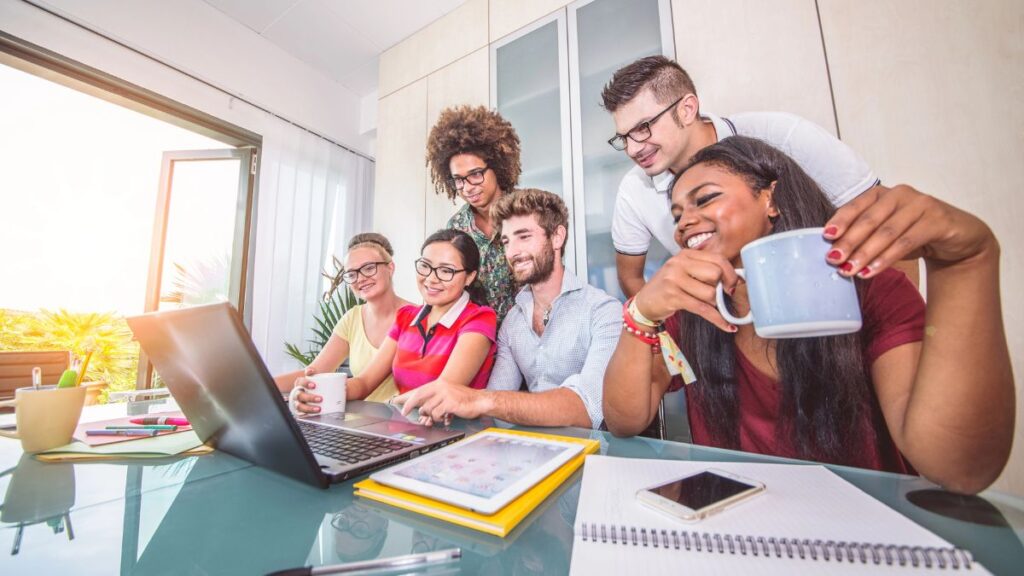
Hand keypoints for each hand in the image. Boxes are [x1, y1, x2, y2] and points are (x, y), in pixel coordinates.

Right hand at [292, 368, 322, 414]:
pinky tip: (313, 415)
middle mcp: (297, 392)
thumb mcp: (314, 375)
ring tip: (319, 409)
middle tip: (320, 398)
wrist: (315, 388)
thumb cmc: (315, 382)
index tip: (314, 385)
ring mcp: (298, 402)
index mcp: (299, 383)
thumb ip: (311, 371)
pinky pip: (301, 414)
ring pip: (299, 406)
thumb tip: (310, 370)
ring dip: (309, 408)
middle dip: (309, 398)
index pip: (300, 382)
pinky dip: (306, 415)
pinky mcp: (300, 410)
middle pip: (300, 395)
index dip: (306, 383)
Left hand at [394, 380, 487, 425]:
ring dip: (431, 416)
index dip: (407, 396)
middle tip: (403, 412)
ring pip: (427, 408)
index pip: (419, 390)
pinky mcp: (449, 403)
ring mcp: (445, 394)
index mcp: (439, 384)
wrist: (480, 401)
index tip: (395, 401)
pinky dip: (439, 418)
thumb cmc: (464, 400)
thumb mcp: (448, 396)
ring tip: (439, 417)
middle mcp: (440, 387)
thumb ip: (435, 401)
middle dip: (409, 405)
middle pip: (418, 396)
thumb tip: (422, 412)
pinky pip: (436, 414)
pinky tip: (446, 418)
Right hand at [633, 249, 740, 332]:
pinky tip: (726, 326)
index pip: (717, 259)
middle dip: (721, 288)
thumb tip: (737, 280)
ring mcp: (674, 280)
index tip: (733, 285)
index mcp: (685, 255)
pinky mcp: (673, 297)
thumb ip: (705, 271)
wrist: (644, 303)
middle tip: (720, 296)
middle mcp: (678, 264)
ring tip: (707, 306)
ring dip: (714, 304)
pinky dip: (718, 319)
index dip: (730, 274)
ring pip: (710, 293)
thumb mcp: (684, 272)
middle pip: (716, 274)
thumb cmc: (668, 288)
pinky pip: (703, 309)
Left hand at [824, 184, 997, 276]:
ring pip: (887, 231)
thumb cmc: (914, 234)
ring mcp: (920, 205)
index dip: (841, 220)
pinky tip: (872, 271)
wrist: (958, 238)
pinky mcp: (937, 220)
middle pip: (869, 219)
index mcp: (883, 193)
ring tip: (849, 270)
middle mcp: (900, 194)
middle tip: (833, 259)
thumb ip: (865, 237)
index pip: (856, 205)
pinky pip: (907, 241)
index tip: (826, 236)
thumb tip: (835, 255)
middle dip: (849, 241)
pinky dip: (887, 258)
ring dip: (865, 253)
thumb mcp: (886, 233)